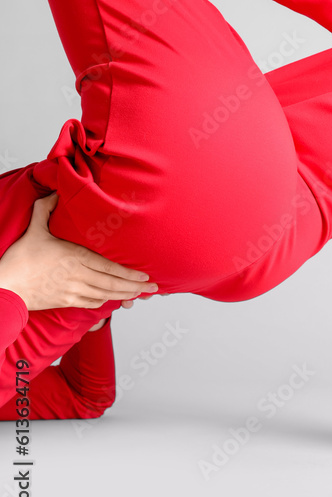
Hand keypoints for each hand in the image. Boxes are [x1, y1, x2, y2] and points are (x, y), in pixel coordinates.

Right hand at [0, 193, 158, 311]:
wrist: (5, 288)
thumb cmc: (19, 261)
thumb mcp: (34, 230)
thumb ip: (45, 210)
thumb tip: (55, 193)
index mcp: (74, 257)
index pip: (108, 267)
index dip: (129, 273)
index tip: (144, 275)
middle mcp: (77, 276)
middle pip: (112, 283)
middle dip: (135, 286)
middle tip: (152, 288)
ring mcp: (72, 291)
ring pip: (105, 295)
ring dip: (124, 296)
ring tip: (140, 295)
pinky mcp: (65, 302)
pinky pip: (91, 303)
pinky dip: (105, 302)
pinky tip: (114, 300)